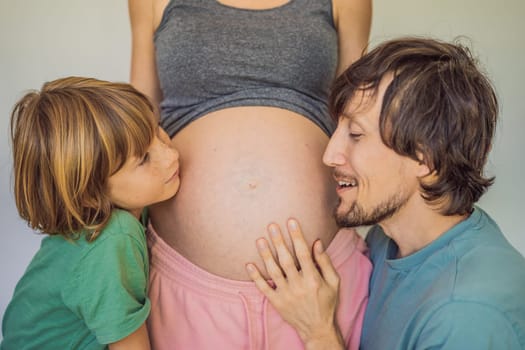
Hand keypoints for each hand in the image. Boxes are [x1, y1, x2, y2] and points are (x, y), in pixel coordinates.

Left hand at [246, 219, 343, 349]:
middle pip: (286, 259)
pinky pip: (264, 288)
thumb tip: (317, 242)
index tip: (291, 222)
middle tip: (271, 226)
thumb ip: (325, 262)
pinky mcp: (277, 303)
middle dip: (279, 241)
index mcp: (313, 279)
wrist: (317, 329)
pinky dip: (255, 277)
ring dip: (265, 255)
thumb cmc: (327, 302)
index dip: (296, 236)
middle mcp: (298, 286)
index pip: (303, 253)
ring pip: (273, 271)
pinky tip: (249, 265)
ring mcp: (286, 295)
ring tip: (260, 240)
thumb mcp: (333, 282)